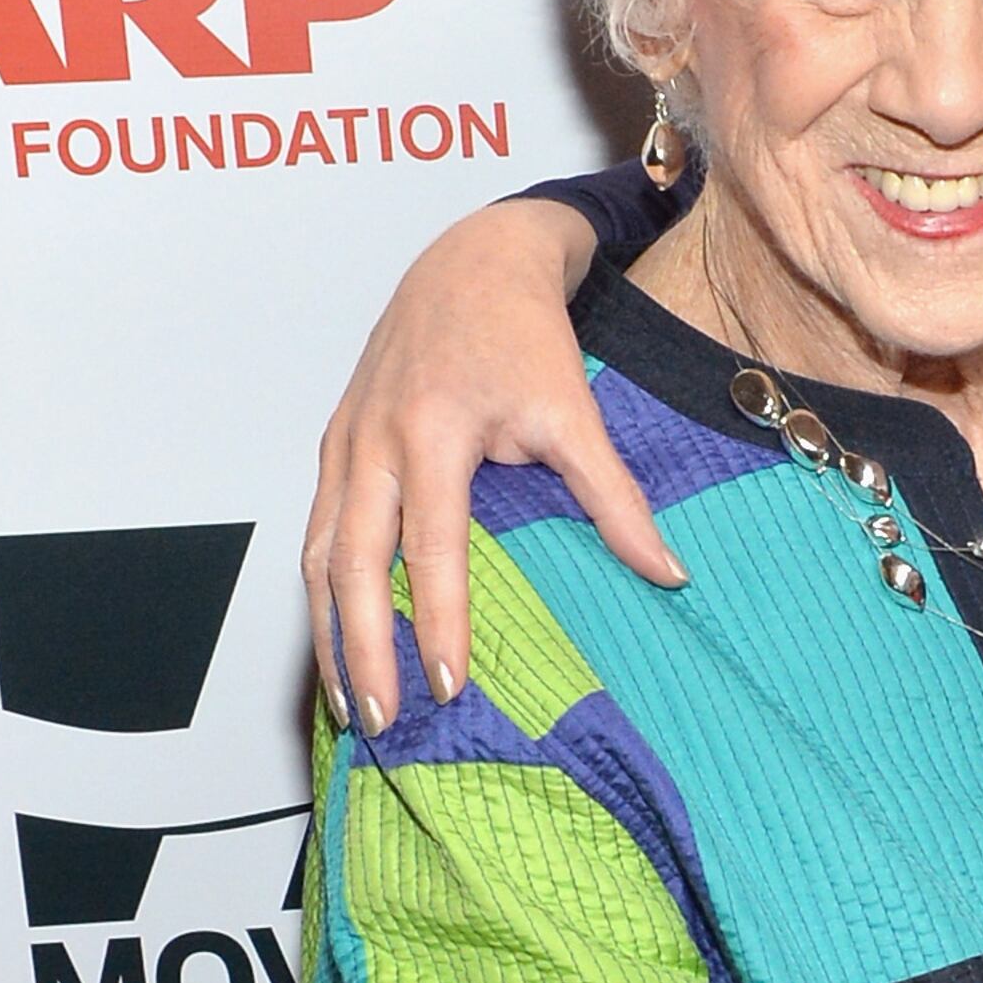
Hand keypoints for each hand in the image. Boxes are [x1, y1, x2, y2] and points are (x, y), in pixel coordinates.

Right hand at [301, 202, 675, 730]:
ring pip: (316, 554)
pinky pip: (313, 532)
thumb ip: (615, 497)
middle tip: (383, 723)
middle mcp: (372, 440)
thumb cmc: (522, 332)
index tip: (449, 687)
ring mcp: (343, 443)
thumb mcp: (575, 410)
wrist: (470, 260)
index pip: (430, 549)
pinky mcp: (334, 446)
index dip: (436, 622)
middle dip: (362, 650)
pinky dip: (320, 595)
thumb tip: (668, 573)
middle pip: (350, 564)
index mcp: (431, 432)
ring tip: (352, 704)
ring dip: (329, 634)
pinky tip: (337, 642)